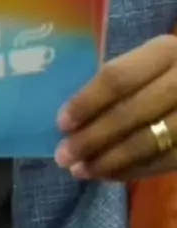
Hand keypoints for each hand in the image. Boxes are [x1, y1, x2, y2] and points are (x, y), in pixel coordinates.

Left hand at [54, 35, 176, 181]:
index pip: (118, 78)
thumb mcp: (149, 62)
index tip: (61, 123)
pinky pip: (163, 162)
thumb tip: (74, 115)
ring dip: (108, 161)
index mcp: (164, 52)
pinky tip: (108, 175)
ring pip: (146, 143)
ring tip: (80, 170)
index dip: (87, 102)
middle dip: (92, 138)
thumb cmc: (167, 71)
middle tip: (62, 156)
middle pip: (129, 113)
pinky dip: (132, 171)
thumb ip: (121, 80)